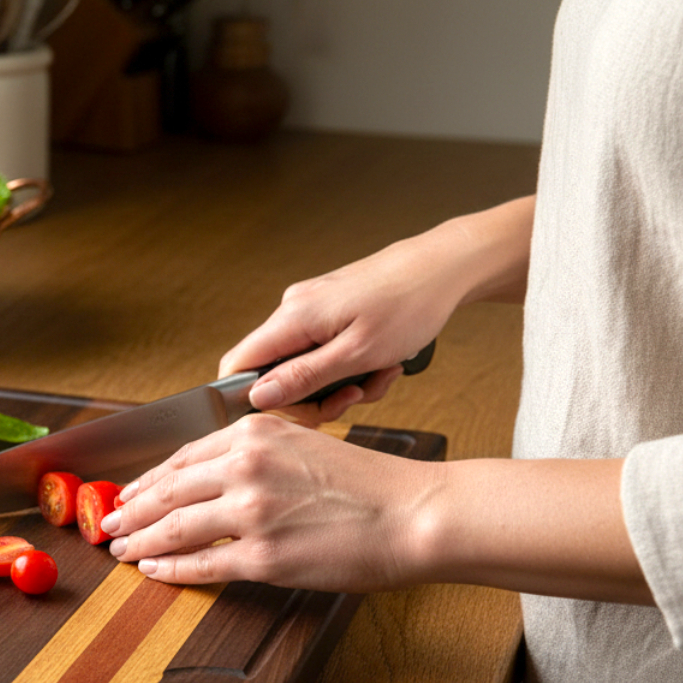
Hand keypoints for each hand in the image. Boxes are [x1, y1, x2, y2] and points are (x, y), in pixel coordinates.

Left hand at [102, 413, 438, 591]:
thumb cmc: (370, 484)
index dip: (149, 479)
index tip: (129, 492)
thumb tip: (212, 477)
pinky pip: (201, 565)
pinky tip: (154, 572)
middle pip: (168, 491)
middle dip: (132, 510)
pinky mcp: (263, 556)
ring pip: (175, 527)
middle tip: (110, 524)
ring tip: (122, 550)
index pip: (182, 457)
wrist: (415, 513)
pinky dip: (170, 570)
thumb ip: (257, 454)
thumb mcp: (304, 445)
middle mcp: (245, 466)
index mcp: (255, 433)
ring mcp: (251, 512)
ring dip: (142, 541)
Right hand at [219, 197, 536, 423]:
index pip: (238, 365)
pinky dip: (351, 366)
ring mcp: (312, 309)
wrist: (444, 267)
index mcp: (292, 318)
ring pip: (305, 366)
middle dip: (314, 397)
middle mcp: (294, 310)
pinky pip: (325, 352)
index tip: (294, 414)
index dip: (254, 399)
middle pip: (275, 372)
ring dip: (340, 384)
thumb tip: (258, 396)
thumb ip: (303, 378)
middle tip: (354, 398)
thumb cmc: (410, 303)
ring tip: (378, 376)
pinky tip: (380, 362)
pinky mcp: (330, 311)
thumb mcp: (357, 354)